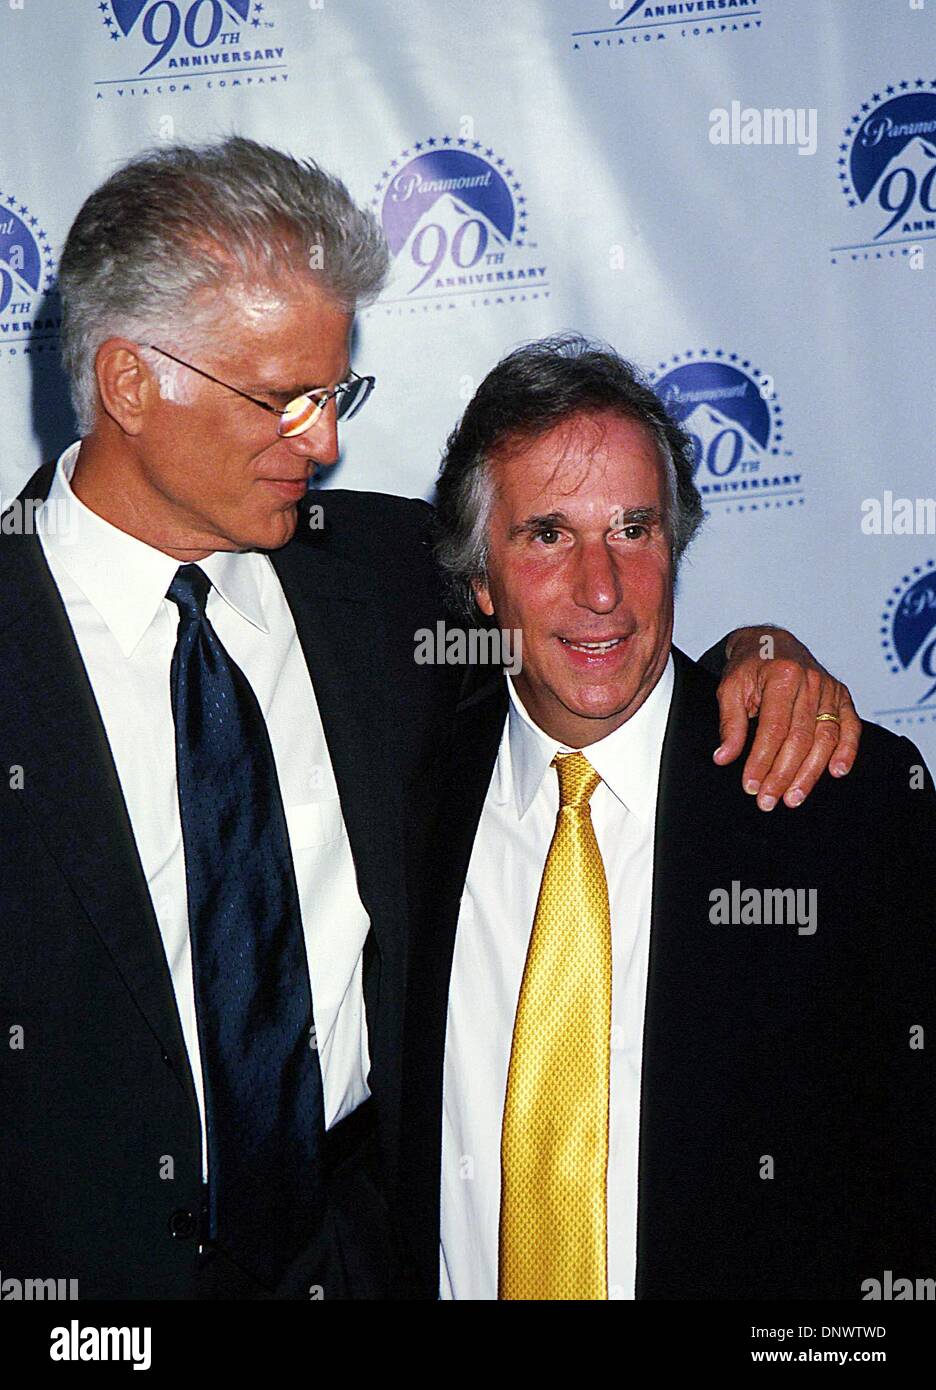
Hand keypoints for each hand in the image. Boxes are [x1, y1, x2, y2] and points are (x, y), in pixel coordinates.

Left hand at [713, 627, 860, 810]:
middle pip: (800, 739)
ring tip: (794, 797)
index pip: (774, 729)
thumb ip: (730, 724)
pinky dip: (847, 751)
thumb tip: (724, 757)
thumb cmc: (749, 666)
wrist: (771, 641)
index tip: (751, 786)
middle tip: (768, 801)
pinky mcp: (841, 696)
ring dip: (810, 773)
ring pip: (825, 738)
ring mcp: (829, 689)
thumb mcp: (730, 688)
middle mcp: (810, 682)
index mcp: (781, 677)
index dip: (762, 761)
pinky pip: (850, 727)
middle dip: (783, 775)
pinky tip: (837, 772)